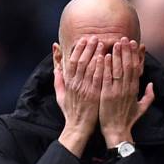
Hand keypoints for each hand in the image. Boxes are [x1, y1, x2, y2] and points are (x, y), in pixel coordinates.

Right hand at [54, 36, 103, 156]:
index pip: (71, 61)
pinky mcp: (93, 94)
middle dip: (88, 47)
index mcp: (68, 82)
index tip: (83, 40)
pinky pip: (97, 77)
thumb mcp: (60, 94)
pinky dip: (101, 66)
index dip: (77, 49)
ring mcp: (85, 88)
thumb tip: (56, 66)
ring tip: (102, 43)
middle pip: (81, 60)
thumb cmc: (70, 111)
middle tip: (95, 37)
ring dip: (95, 53)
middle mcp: (75, 83)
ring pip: (90, 66)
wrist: (77, 127)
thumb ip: (58, 79)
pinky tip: (106, 57)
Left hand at [99, 37, 154, 147]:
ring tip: (114, 43)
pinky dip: (105, 67)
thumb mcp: (141, 108)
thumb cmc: (128, 120)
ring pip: (117, 69)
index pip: (136, 68)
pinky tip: (103, 56)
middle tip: (123, 38)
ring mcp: (116, 92)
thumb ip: (149, 96)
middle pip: (127, 66)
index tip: (132, 44)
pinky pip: (106, 78)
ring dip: (115, 55)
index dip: (134, 55)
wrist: (117, 132)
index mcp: (135, 90)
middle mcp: (126, 89)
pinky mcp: (106, 95)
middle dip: (125, 51)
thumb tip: (152, 84)